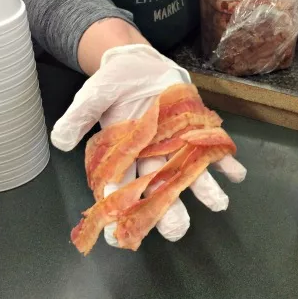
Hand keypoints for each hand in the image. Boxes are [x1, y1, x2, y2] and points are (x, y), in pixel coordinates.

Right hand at [50, 45, 246, 245]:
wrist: (139, 63)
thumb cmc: (113, 84)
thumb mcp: (92, 95)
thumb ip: (78, 117)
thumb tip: (59, 140)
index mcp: (124, 154)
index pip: (119, 188)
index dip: (119, 210)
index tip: (118, 235)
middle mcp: (152, 156)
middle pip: (159, 189)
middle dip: (168, 211)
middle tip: (177, 231)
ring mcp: (176, 145)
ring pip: (189, 173)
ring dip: (205, 189)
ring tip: (219, 204)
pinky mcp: (195, 130)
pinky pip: (212, 149)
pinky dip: (226, 162)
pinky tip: (237, 174)